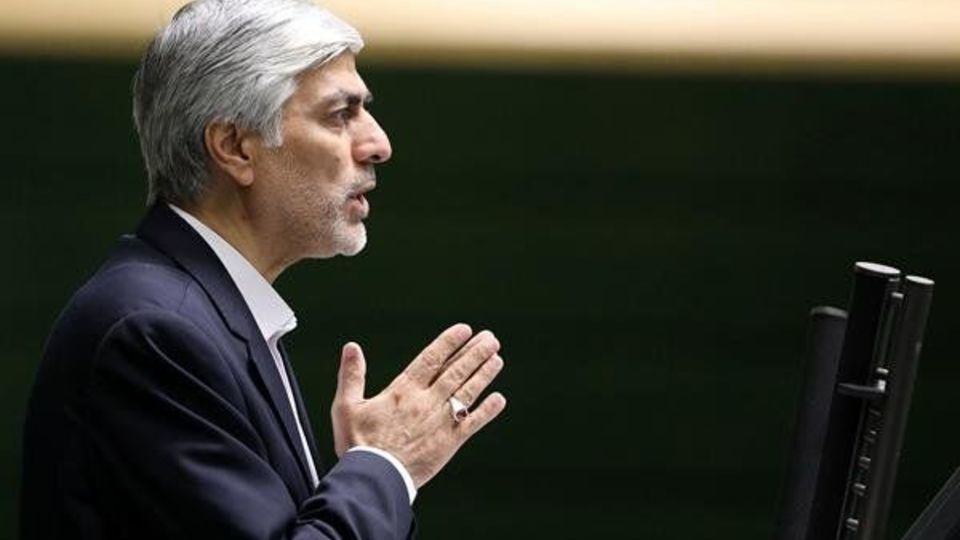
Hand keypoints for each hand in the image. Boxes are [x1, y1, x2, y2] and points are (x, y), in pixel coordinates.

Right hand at [330, 324, 506, 487]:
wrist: (374, 479)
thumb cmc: (358, 444)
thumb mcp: (346, 406)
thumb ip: (352, 375)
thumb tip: (351, 347)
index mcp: (403, 390)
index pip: (431, 358)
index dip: (449, 342)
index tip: (465, 329)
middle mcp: (426, 401)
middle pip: (456, 371)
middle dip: (475, 353)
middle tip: (491, 339)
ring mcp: (441, 421)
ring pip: (468, 391)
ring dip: (484, 374)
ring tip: (497, 358)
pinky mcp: (450, 442)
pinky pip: (473, 423)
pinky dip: (487, 411)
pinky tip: (499, 399)